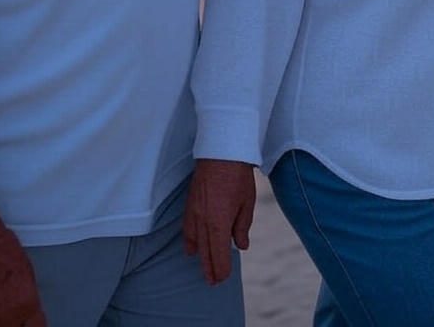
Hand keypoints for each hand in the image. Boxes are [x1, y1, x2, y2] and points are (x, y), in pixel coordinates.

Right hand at [0, 228, 45, 326]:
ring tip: (3, 313)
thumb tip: (29, 308)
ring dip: (4, 325)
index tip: (34, 321)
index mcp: (27, 303)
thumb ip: (28, 296)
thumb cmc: (0, 249)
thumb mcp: (27, 272)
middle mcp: (7, 317)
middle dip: (20, 325)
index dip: (36, 324)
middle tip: (19, 319)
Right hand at [183, 159, 255, 284]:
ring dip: (200, 257)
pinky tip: (190, 249)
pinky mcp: (190, 204)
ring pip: (195, 243)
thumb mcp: (247, 203)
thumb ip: (242, 227)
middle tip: (213, 282)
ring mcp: (194, 213)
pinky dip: (189, 241)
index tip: (223, 279)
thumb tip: (240, 246)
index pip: (219, 255)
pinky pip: (187, 229)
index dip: (221, 270)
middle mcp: (203, 222)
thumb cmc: (238, 176)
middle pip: (205, 253)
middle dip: (210, 269)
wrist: (221, 151)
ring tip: (204, 270)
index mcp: (219, 224)